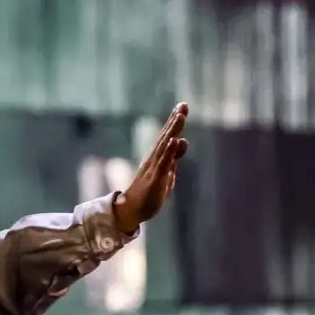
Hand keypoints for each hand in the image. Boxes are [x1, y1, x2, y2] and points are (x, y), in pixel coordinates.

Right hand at [112, 103, 188, 234]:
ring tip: (180, 116)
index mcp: (158, 158)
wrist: (131, 210)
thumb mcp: (166, 173)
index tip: (182, 106)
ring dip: (172, 131)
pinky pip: (163, 163)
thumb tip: (181, 141)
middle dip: (175, 121)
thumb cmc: (148, 193)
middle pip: (166, 137)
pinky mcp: (155, 179)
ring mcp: (154, 168)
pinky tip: (174, 140)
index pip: (167, 137)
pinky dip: (169, 151)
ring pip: (164, 146)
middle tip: (183, 105)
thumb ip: (173, 157)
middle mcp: (154, 159)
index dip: (175, 122)